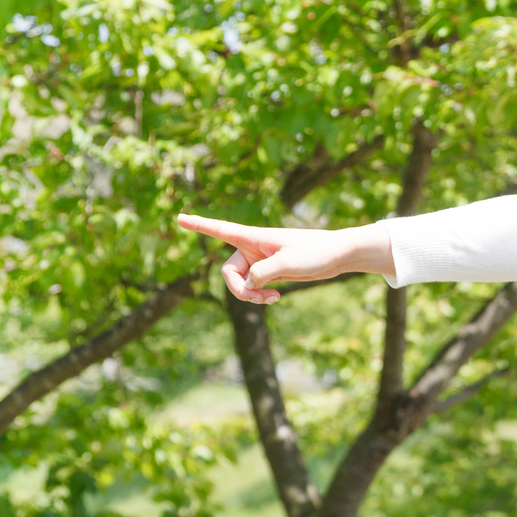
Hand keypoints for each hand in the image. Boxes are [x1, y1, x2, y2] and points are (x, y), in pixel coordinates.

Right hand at [175, 215, 394, 302]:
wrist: (337, 256)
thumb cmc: (316, 253)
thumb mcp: (288, 264)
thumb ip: (263, 273)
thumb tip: (248, 283)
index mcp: (253, 237)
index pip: (220, 229)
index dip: (199, 225)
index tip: (178, 218)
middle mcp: (252, 248)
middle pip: (229, 273)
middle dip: (240, 290)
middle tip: (261, 299)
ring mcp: (260, 261)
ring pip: (240, 283)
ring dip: (251, 296)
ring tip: (272, 299)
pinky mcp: (269, 272)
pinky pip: (252, 287)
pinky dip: (259, 296)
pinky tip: (275, 298)